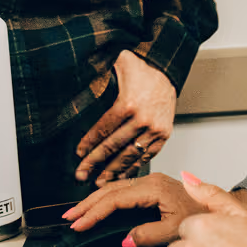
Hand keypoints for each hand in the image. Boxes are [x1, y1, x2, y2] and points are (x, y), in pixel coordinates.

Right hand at [60, 174, 207, 246]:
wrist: (221, 208)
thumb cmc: (203, 215)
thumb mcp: (176, 229)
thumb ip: (149, 234)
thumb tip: (126, 239)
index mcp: (154, 188)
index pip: (115, 199)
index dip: (94, 212)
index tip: (80, 223)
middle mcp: (150, 181)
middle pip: (110, 190)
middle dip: (87, 204)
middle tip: (69, 218)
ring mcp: (151, 183)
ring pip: (114, 189)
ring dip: (94, 201)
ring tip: (77, 212)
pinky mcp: (152, 188)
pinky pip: (122, 190)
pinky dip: (106, 198)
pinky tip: (98, 205)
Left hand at [75, 50, 175, 184]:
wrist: (168, 70)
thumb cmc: (141, 68)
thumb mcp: (117, 65)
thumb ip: (99, 75)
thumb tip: (79, 81)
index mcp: (128, 104)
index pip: (103, 129)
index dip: (89, 143)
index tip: (79, 154)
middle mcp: (142, 119)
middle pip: (113, 146)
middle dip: (95, 162)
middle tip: (81, 174)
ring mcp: (154, 129)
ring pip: (130, 155)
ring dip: (113, 170)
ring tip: (99, 181)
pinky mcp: (163, 135)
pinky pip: (147, 155)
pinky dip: (133, 166)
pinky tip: (122, 174)